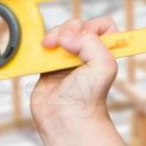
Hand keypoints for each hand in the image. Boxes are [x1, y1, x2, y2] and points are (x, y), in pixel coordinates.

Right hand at [31, 15, 119, 136]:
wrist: (66, 119)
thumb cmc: (88, 99)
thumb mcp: (103, 65)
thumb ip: (91, 42)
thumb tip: (66, 36)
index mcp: (104, 51)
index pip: (103, 25)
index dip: (94, 26)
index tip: (86, 36)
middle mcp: (87, 53)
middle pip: (77, 26)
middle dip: (68, 29)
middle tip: (64, 42)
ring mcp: (67, 59)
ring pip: (58, 33)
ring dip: (53, 35)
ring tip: (49, 46)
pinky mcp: (49, 66)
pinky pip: (43, 47)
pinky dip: (41, 46)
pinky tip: (42, 51)